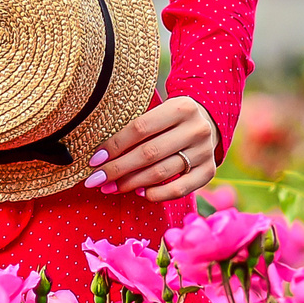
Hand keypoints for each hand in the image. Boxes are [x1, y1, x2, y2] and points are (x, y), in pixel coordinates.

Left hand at [85, 97, 220, 202]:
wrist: (207, 123)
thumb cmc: (169, 120)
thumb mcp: (157, 112)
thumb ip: (135, 130)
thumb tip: (100, 157)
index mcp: (181, 107)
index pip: (140, 128)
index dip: (115, 146)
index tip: (95, 160)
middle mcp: (196, 129)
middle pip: (149, 153)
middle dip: (117, 169)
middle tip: (96, 180)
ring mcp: (205, 152)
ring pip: (161, 173)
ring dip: (131, 183)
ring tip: (111, 188)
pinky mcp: (209, 172)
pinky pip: (179, 190)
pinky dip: (157, 194)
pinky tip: (140, 193)